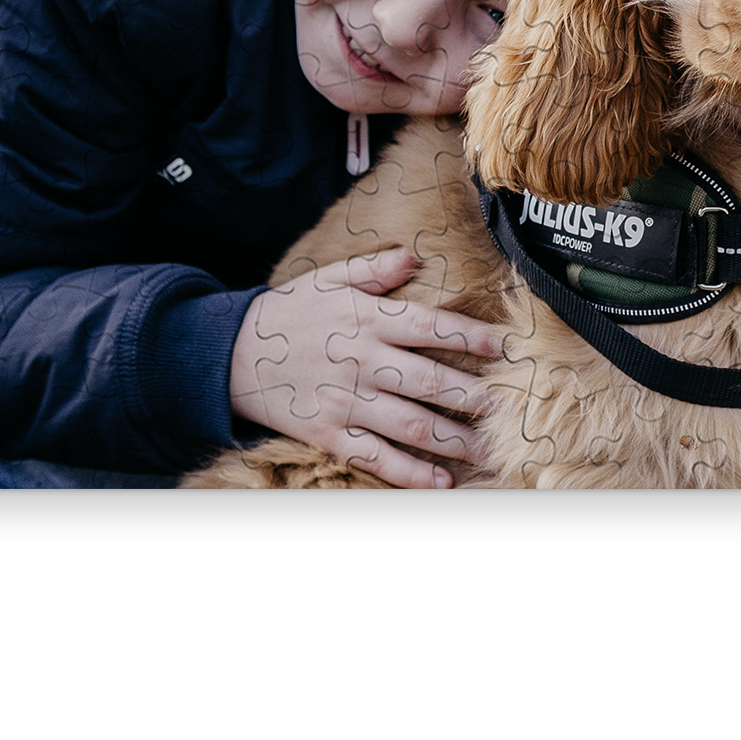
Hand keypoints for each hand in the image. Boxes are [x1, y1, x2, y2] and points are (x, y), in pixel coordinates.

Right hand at [229, 248, 506, 488]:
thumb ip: (374, 270)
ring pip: (413, 425)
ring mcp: (347, 401)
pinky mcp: (329, 434)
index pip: (432, 327)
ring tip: (491, 450)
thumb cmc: (289, 312)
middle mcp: (363, 361)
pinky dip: (410, 474)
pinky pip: (376, 458)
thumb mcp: (329, 278)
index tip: (508, 348)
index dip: (473, 337)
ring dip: (456, 440)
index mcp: (368, 320)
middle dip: (476, 396)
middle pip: (432, 382)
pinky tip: (441, 482)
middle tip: (512, 407)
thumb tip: (413, 257)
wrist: (229, 353)